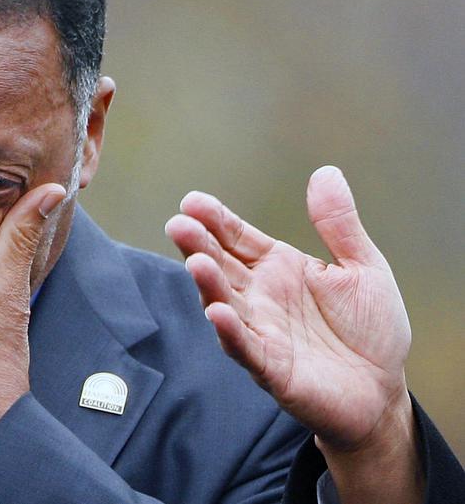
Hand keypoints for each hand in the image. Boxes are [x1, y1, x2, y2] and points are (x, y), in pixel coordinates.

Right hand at [166, 166, 421, 502]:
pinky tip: (217, 313)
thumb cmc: (370, 331)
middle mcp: (259, 297)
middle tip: (179, 225)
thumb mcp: (363, 268)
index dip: (215, 219)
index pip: (237, 237)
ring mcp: (260, 331)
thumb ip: (339, 224)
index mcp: (278, 267)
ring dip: (208, 285)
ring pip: (224, 303)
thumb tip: (325, 172)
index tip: (192, 201)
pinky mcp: (270, 367)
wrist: (383, 392)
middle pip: (221, 265)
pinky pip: (245, 347)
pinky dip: (229, 332)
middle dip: (198, 245)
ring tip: (196, 263)